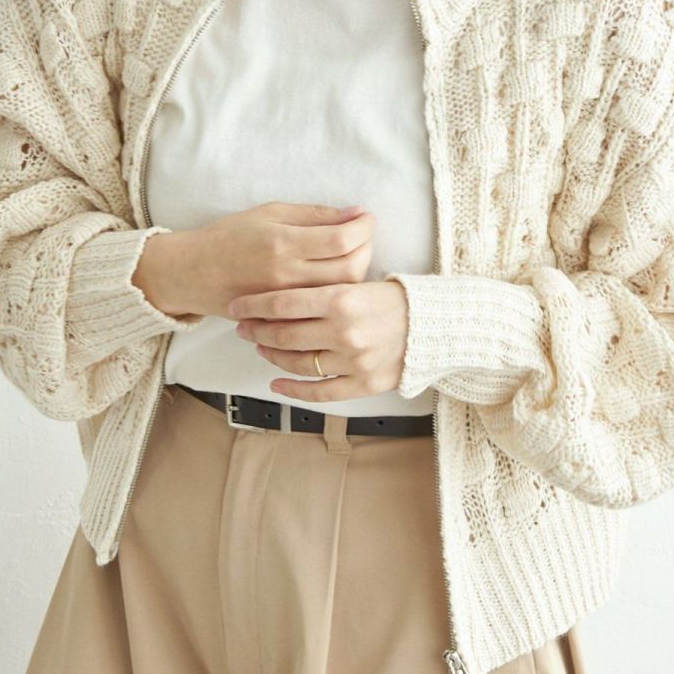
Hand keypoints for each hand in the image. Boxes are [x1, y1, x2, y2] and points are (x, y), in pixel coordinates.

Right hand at [133, 201, 374, 319]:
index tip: (365, 217)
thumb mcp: (269, 213)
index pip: (342, 238)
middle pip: (350, 268)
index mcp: (283, 243)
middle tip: (362, 235)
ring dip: (356, 271)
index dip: (363, 226)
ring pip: (342, 292)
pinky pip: (323, 308)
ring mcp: (287, 301)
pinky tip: (335, 277)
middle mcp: (287, 275)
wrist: (193, 273)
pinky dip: (337, 292)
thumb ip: (313, 215)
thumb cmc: (229, 236)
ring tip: (350, 254)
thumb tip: (353, 214)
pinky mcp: (284, 317)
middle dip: (366, 248)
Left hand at [228, 278, 409, 402]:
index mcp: (343, 298)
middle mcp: (345, 331)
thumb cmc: (395, 299)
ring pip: (297, 362)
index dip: (253, 305)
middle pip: (284, 334)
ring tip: (261, 347)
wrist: (436, 325)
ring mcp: (353, 361)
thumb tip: (280, 291)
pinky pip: (319, 392)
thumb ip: (323, 287)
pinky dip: (293, 389)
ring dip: (272, 357)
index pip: (283, 302)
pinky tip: (276, 383)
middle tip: (243, 327)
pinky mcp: (362, 384)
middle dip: (257, 331)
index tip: (236, 306)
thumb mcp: (359, 281)